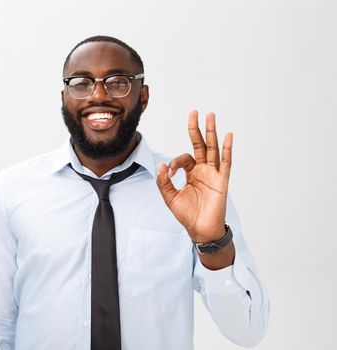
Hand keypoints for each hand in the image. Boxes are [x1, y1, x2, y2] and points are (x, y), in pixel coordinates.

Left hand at [156, 110, 232, 243]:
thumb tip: (161, 164)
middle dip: (196, 129)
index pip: (183, 159)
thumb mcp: (170, 197)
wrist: (200, 230)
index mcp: (190, 173)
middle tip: (194, 111)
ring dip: (211, 132)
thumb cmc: (187, 214)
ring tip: (210, 116)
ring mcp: (213, 174)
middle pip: (200, 145)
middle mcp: (203, 170)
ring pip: (212, 149)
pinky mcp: (222, 181)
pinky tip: (228, 136)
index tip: (170, 172)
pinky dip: (227, 149)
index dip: (175, 162)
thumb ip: (164, 182)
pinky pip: (225, 162)